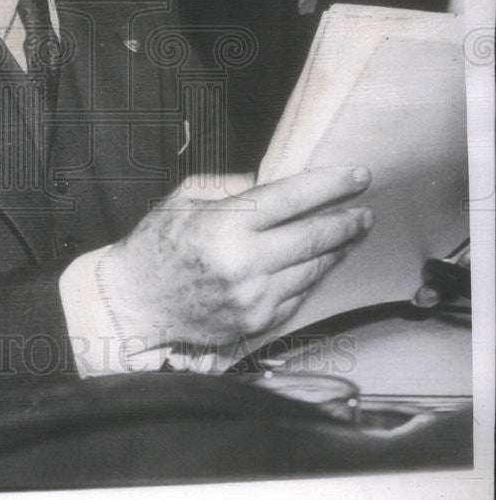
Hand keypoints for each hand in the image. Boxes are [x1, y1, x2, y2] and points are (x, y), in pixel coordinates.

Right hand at [103, 165, 372, 344]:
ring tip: (348, 236)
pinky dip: (311, 277)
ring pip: (311, 269)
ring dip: (334, 251)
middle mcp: (244, 262)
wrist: (135, 304)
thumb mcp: (186, 198)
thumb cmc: (157, 244)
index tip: (358, 177)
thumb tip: (274, 179)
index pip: (292, 198)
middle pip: (313, 237)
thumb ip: (232, 187)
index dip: (331, 186)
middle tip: (364, 212)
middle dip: (346, 222)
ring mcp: (253, 297)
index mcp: (226, 225)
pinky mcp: (255, 322)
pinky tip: (318, 263)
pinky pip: (296, 296)